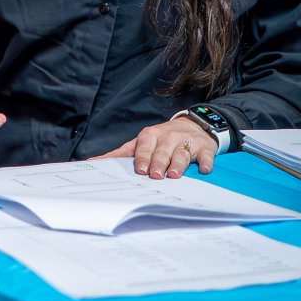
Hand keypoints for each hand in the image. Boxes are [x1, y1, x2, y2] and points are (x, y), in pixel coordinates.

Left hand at [94, 116, 216, 178]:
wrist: (193, 125)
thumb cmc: (162, 138)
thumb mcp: (141, 142)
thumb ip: (121, 153)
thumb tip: (94, 161)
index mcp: (150, 135)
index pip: (144, 146)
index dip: (142, 158)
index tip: (140, 170)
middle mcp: (168, 137)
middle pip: (162, 151)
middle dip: (158, 163)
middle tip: (155, 175)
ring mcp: (186, 142)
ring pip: (181, 153)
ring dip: (178, 164)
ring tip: (174, 175)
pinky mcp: (204, 148)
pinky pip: (206, 155)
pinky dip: (206, 162)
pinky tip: (204, 169)